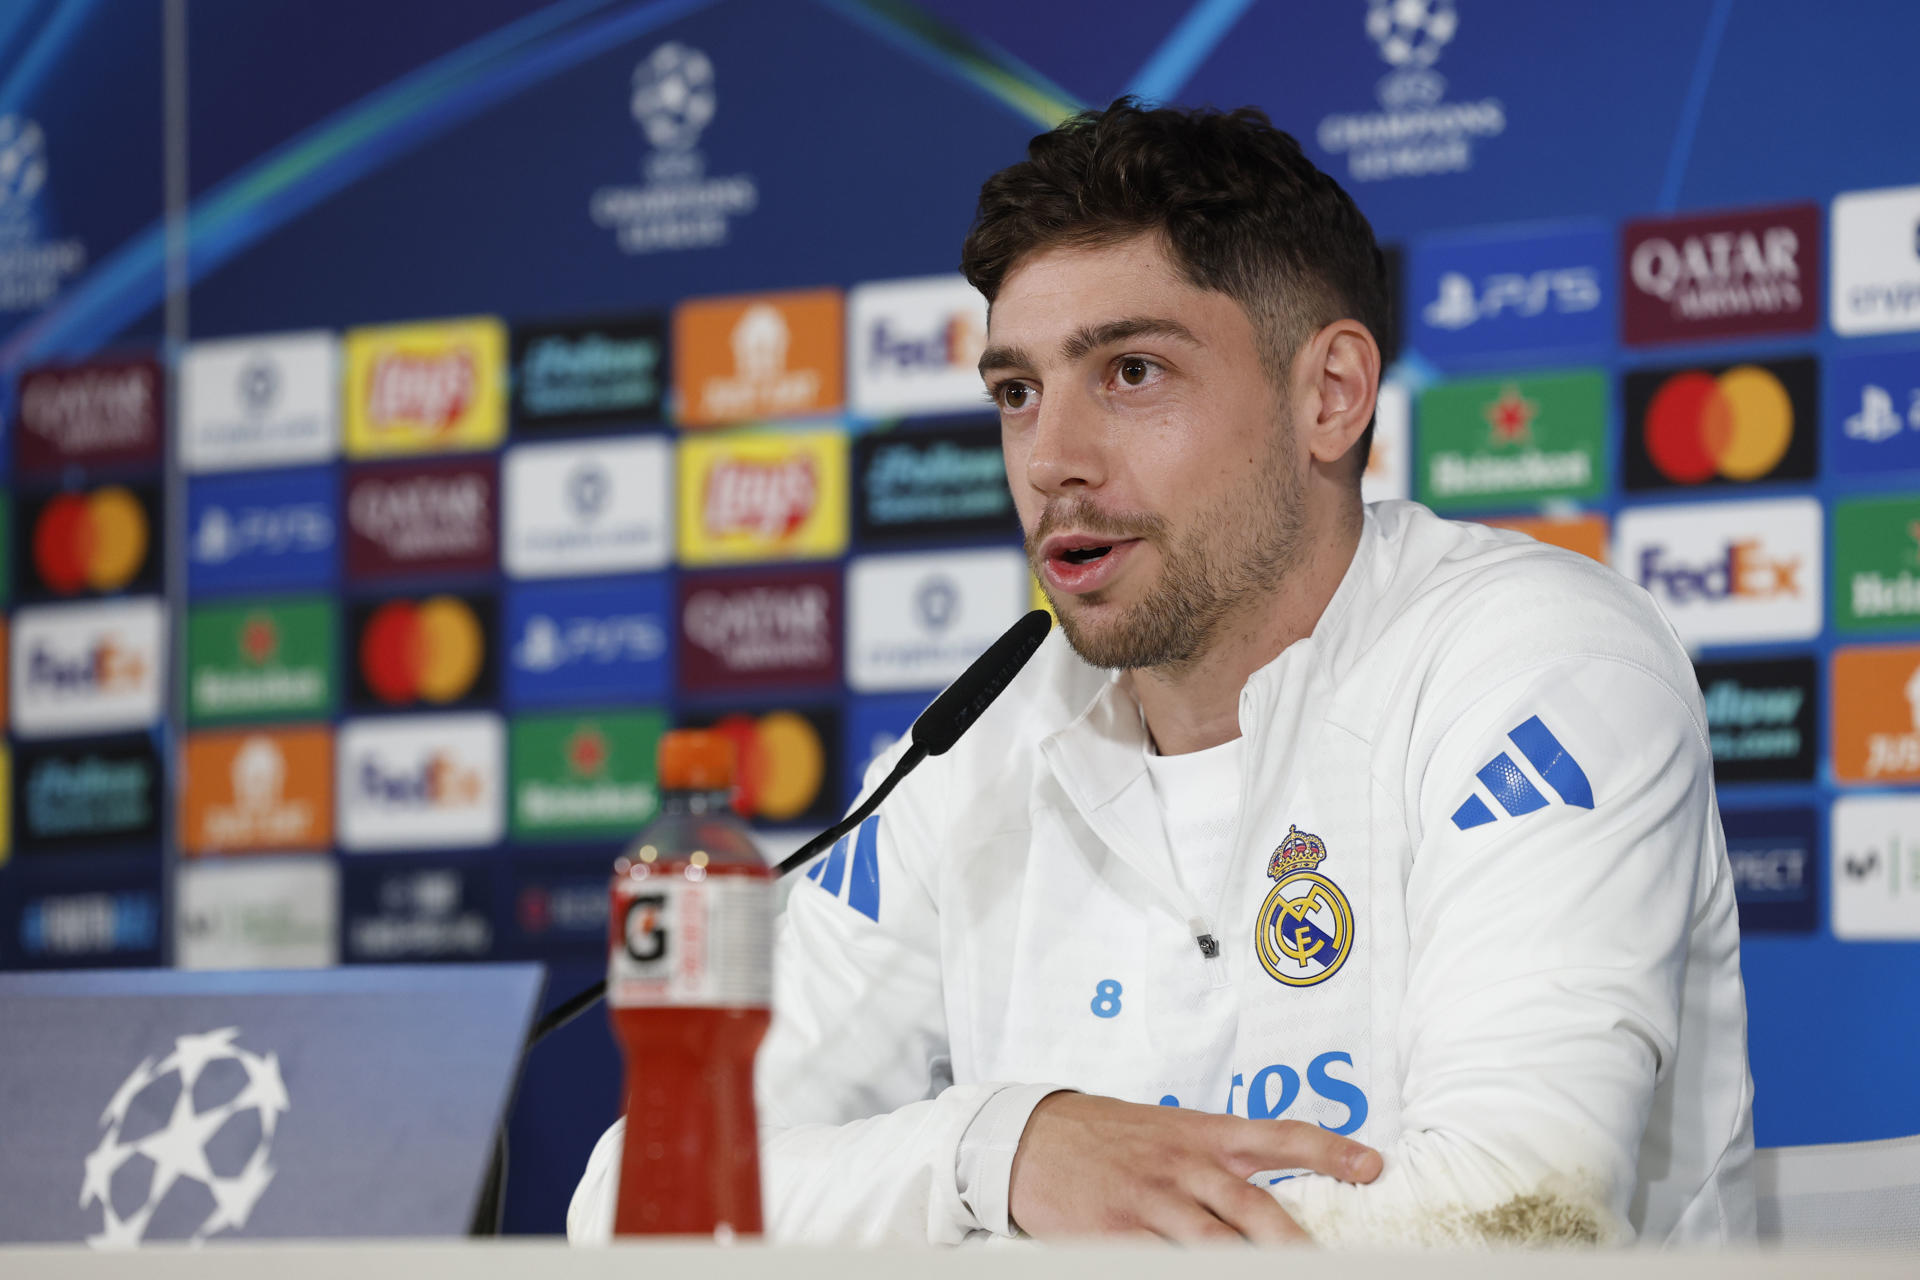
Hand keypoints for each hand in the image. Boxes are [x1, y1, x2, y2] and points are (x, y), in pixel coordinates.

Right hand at [1007, 1091, 1381, 1242]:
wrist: (1030, 1137)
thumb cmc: (1109, 1136)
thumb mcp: (1170, 1128)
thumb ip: (1221, 1155)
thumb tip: (1277, 1190)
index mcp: (1205, 1134)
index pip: (1280, 1135)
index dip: (1329, 1150)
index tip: (1372, 1165)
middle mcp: (1185, 1164)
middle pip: (1256, 1208)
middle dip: (1299, 1244)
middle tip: (1332, 1264)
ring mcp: (1151, 1200)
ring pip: (1214, 1243)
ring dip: (1252, 1267)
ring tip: (1284, 1278)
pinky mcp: (1116, 1232)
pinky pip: (1159, 1263)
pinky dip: (1181, 1274)